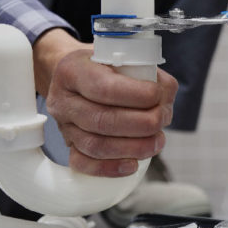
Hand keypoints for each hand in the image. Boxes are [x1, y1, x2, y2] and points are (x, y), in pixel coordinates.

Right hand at [33, 29, 177, 176]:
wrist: (77, 76)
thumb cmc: (106, 67)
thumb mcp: (124, 58)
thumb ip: (149, 74)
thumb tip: (164, 99)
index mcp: (74, 70)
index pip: (104, 88)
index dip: (136, 96)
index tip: (157, 96)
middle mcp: (64, 100)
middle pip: (102, 120)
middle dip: (142, 125)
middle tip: (161, 121)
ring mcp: (63, 126)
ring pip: (96, 146)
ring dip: (134, 148)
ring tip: (156, 142)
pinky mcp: (68, 146)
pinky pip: (83, 164)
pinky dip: (110, 168)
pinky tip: (132, 165)